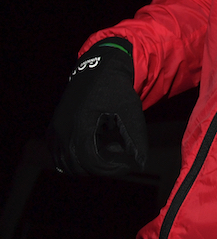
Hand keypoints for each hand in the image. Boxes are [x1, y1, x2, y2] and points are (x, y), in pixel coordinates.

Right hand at [46, 38, 147, 175]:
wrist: (98, 69)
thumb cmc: (117, 89)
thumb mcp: (131, 112)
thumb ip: (136, 138)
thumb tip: (141, 164)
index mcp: (80, 126)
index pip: (91, 162)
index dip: (111, 169)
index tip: (128, 166)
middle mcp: (62, 131)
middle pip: (78, 168)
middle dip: (102, 168)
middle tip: (121, 157)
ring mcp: (55, 131)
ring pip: (67, 165)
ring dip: (89, 166)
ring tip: (111, 151)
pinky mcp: (53, 131)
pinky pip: (60, 156)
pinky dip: (77, 160)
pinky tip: (98, 148)